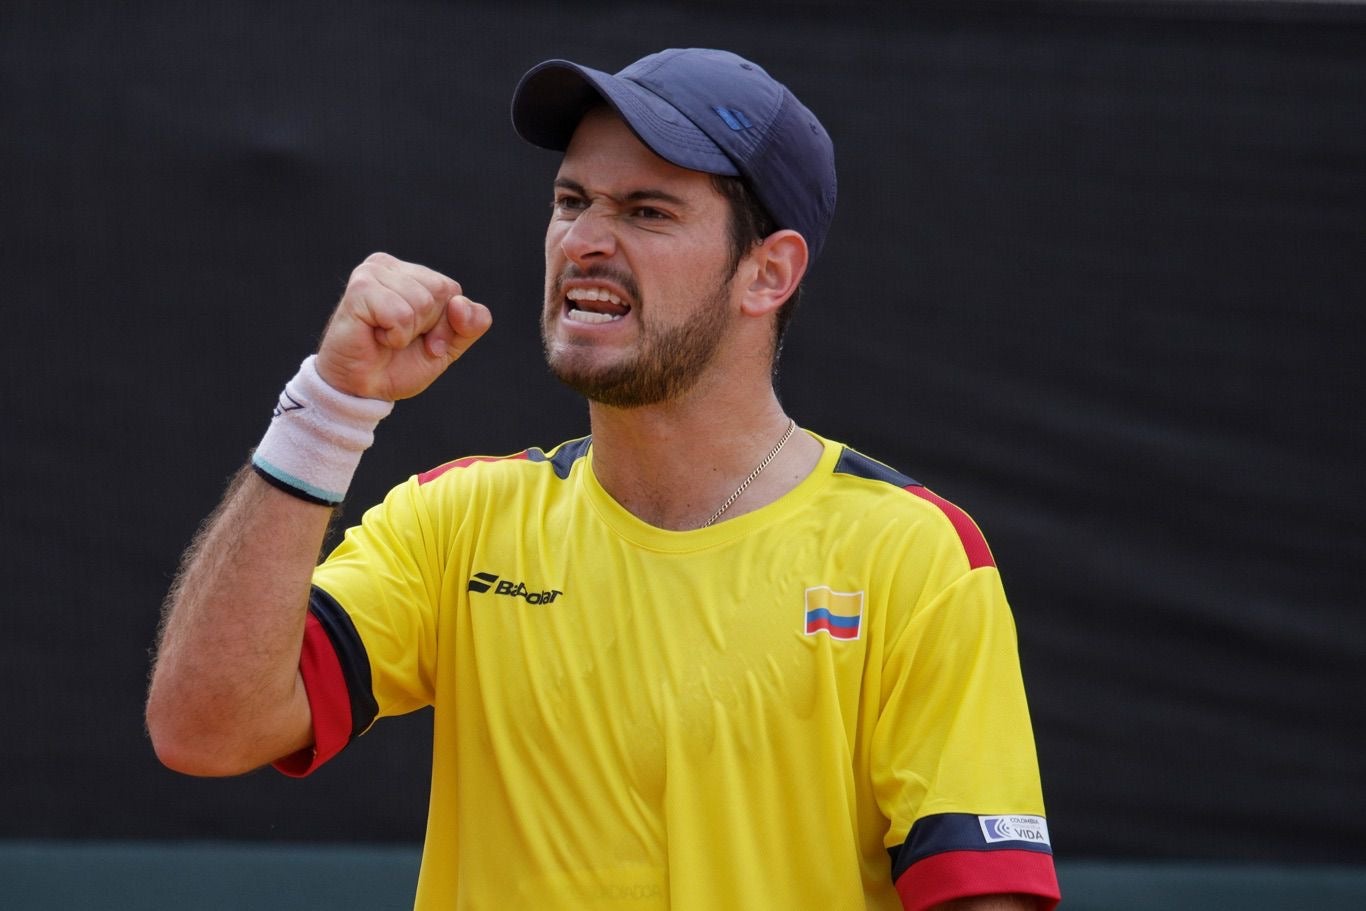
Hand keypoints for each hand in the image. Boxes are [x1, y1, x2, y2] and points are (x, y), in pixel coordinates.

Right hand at [314, 252, 491, 400]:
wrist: (362, 390)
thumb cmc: (399, 365)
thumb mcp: (448, 346)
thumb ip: (471, 324)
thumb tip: (460, 303)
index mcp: (411, 273)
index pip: (452, 290)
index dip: (444, 325)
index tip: (421, 341)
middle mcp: (389, 266)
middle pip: (440, 292)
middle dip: (428, 327)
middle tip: (400, 340)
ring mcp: (373, 272)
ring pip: (423, 302)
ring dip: (408, 332)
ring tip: (385, 337)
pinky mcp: (360, 288)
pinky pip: (401, 314)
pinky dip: (394, 335)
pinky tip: (375, 335)